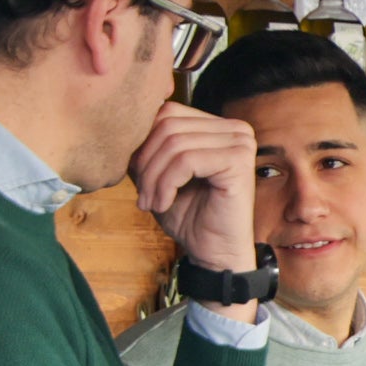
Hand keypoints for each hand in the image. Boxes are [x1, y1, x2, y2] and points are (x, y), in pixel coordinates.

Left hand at [132, 102, 259, 280]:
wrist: (214, 253)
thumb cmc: (190, 216)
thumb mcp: (160, 173)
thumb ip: (149, 146)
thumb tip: (124, 127)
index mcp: (217, 126)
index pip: (167, 112)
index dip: (142, 142)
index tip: (136, 177)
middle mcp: (234, 129)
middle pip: (168, 125)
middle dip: (145, 162)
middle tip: (142, 195)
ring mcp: (240, 143)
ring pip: (175, 144)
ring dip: (153, 178)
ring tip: (150, 203)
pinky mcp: (238, 162)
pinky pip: (187, 161)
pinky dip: (166, 184)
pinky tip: (164, 204)